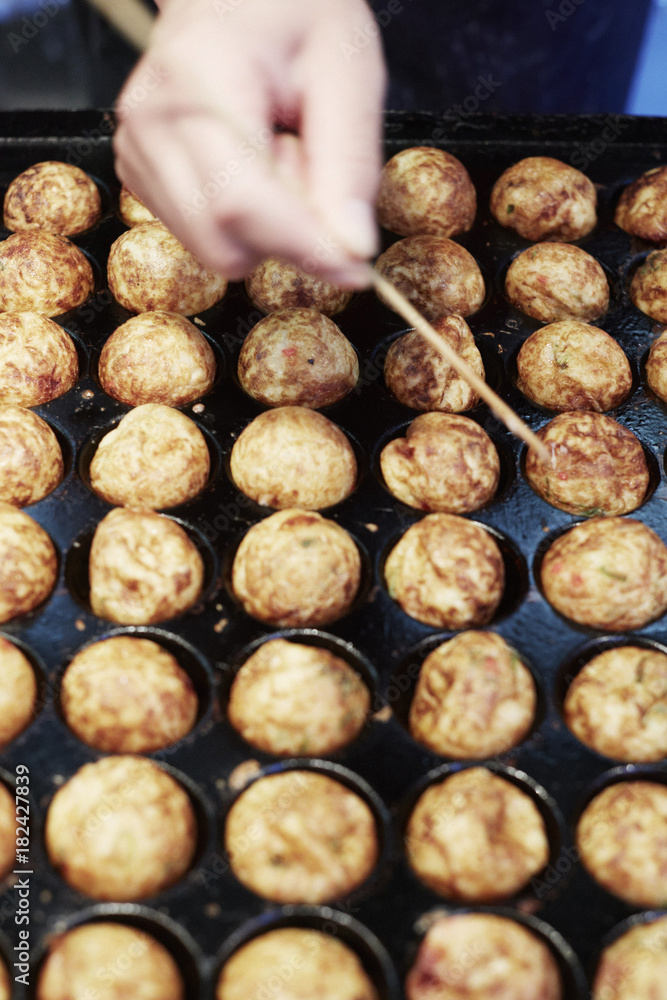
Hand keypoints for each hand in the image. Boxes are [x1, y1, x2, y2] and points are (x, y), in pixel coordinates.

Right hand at [113, 0, 385, 286]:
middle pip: (224, 241)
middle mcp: (150, 122)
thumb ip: (350, 164)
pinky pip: (202, 236)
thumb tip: (351, 251)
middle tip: (310, 166)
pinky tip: (250, 162)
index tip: (356, 268)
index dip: (303, 247)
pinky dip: (239, 219)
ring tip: (279, 152)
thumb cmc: (295, 10)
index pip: (242, 203)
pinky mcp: (139, 172)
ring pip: (214, 250)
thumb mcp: (347, 70)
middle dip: (286, 234)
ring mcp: (136, 150)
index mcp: (197, 80)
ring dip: (265, 226)